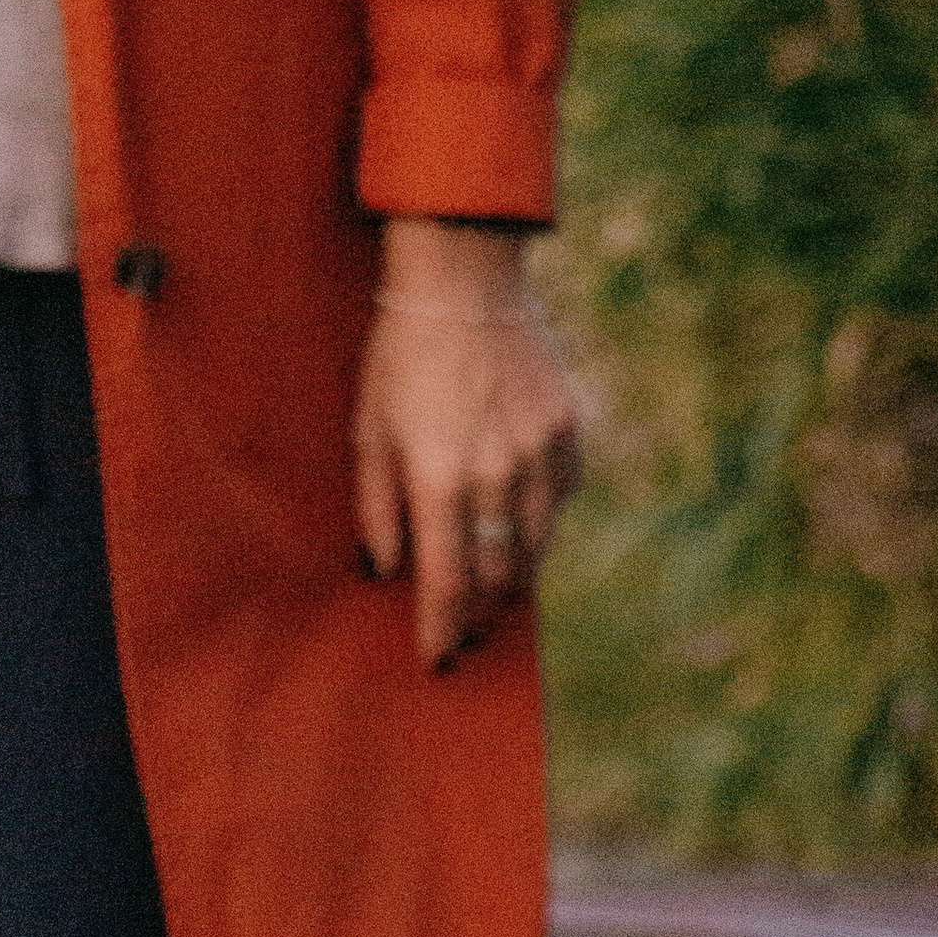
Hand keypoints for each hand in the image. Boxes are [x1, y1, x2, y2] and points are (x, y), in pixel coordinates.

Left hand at [354, 221, 580, 669]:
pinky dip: (538, 522)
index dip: (442, 631)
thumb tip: (386, 573)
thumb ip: (378, 509)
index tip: (437, 660)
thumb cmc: (401, 355)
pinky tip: (519, 523)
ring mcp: (540, 454)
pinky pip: (558, 501)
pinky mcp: (568, 433)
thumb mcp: (369, 431)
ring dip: (513, 581)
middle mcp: (497, 474)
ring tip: (496, 597)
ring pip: (534, 548)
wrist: (464, 277)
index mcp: (440, 478)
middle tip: (467, 634)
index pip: (446, 583)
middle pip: (497, 577)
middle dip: (480, 614)